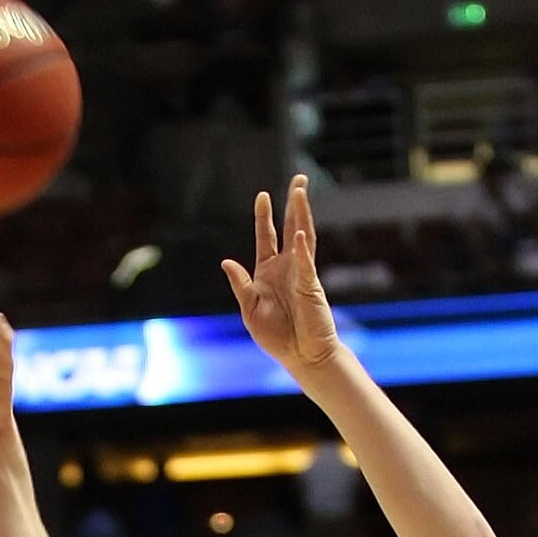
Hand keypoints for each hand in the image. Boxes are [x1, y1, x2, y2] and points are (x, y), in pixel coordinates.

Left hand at [221, 176, 343, 390]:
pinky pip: (306, 264)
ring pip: (303, 236)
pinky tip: (298, 233)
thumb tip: (226, 262)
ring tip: (301, 191)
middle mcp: (286, 267)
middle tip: (299, 180)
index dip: (264, 217)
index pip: (266, 237)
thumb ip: (240, 285)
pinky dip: (301, 249)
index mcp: (268, 272)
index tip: (263, 196)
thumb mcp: (250, 310)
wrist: (301, 356)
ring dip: (301, 214)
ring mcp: (301, 273)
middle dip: (293, 203)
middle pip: (290, 227)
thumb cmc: (276, 336)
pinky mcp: (311, 285)